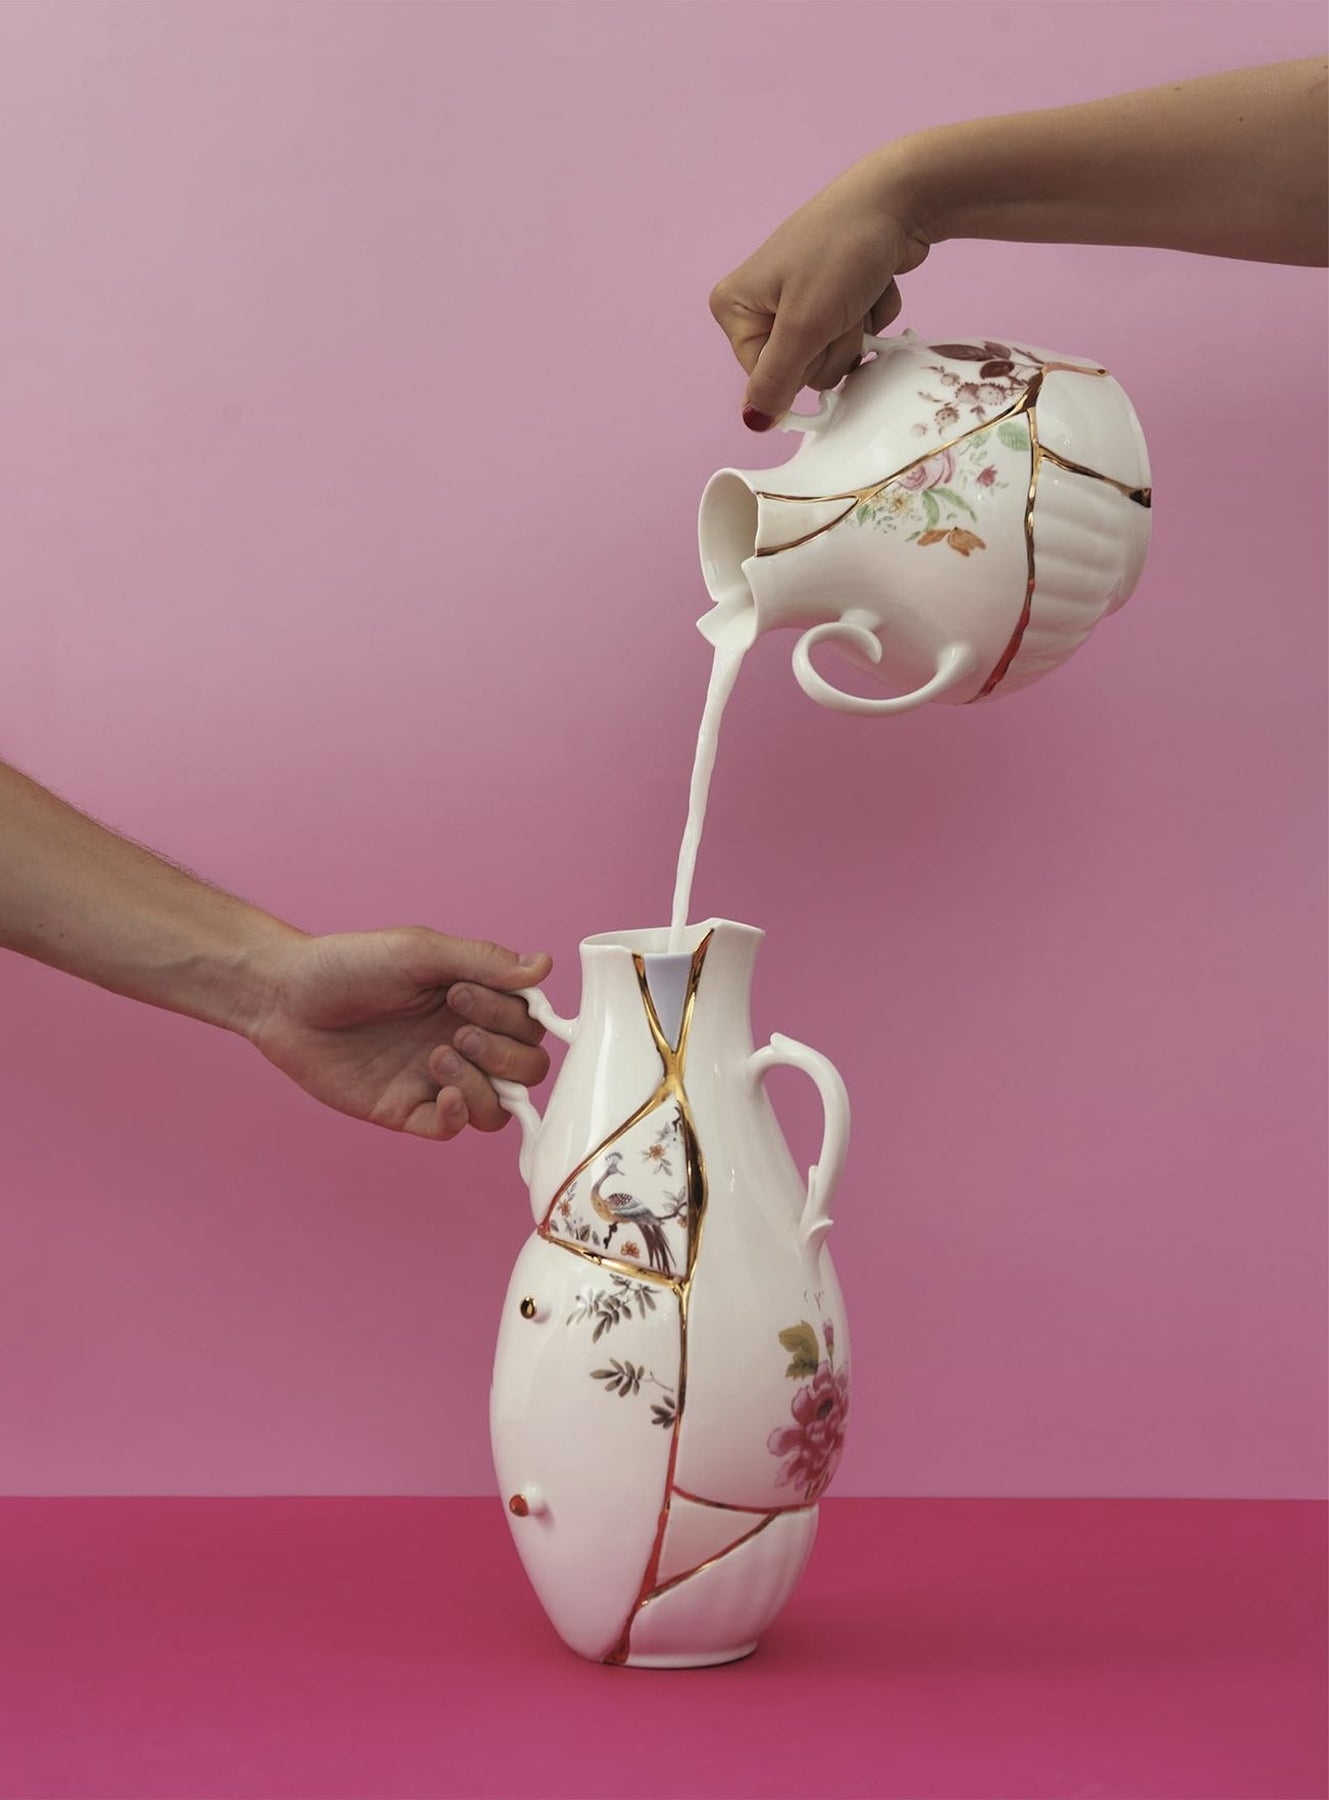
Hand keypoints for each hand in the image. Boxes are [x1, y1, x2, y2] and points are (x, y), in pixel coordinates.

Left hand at [247, 929, 552, 1140]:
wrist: (285, 997)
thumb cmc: (350, 964)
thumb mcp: (420, 951)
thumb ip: (483, 961)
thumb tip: (544, 966)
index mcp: (474, 1003)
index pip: (530, 1025)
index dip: (511, 1017)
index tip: (460, 993)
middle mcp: (464, 1043)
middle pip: (527, 1071)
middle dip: (504, 1054)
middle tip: (457, 1030)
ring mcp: (436, 1080)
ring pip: (498, 1108)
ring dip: (484, 1086)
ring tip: (438, 1057)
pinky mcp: (406, 1110)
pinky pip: (453, 1129)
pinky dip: (460, 1114)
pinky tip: (440, 1090)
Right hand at [709, 146, 932, 429]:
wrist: (899, 199)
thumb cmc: (843, 250)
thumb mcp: (804, 325)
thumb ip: (776, 381)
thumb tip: (755, 423)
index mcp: (736, 308)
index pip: (765, 378)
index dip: (800, 363)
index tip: (816, 330)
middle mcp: (761, 304)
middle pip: (800, 371)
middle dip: (832, 346)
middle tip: (841, 306)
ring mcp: (799, 300)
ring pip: (831, 357)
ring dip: (855, 332)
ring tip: (858, 291)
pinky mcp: (834, 297)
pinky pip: (854, 335)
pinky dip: (871, 316)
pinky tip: (872, 283)